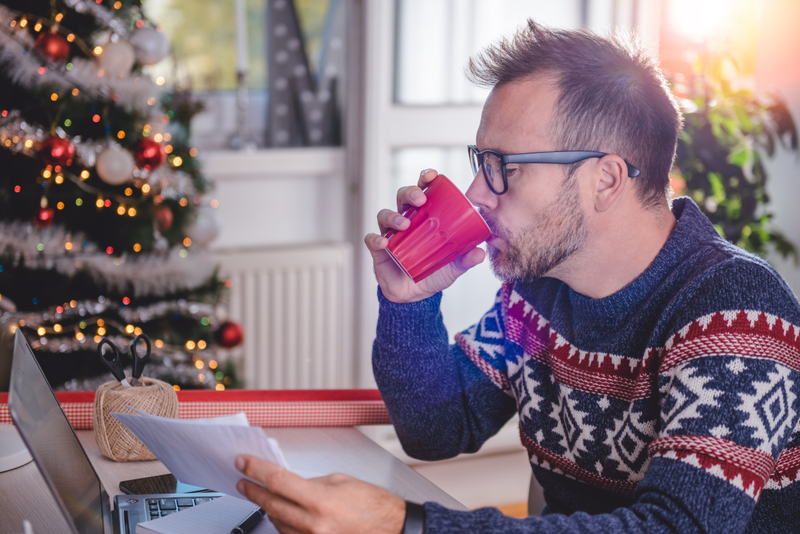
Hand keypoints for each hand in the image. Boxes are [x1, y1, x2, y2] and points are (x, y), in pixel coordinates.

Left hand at [235, 455, 406, 533]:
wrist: (392, 530)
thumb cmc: (374, 506)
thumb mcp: (342, 482)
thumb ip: (313, 483)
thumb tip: (291, 483)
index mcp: (321, 500)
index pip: (278, 481)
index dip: (256, 470)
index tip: (244, 463)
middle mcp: (314, 524)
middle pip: (272, 504)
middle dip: (254, 490)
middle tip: (244, 481)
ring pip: (277, 523)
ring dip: (268, 508)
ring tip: (263, 496)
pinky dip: (282, 524)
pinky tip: (280, 515)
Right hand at [364, 168, 485, 302]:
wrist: (415, 297)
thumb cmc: (432, 274)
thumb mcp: (453, 267)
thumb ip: (465, 259)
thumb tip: (481, 252)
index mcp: (423, 218)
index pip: (422, 192)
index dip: (425, 180)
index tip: (432, 175)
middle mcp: (405, 221)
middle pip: (402, 197)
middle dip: (409, 193)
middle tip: (420, 199)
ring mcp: (390, 234)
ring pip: (385, 215)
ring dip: (393, 216)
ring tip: (404, 224)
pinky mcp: (378, 251)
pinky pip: (372, 240)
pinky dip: (375, 239)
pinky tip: (384, 243)